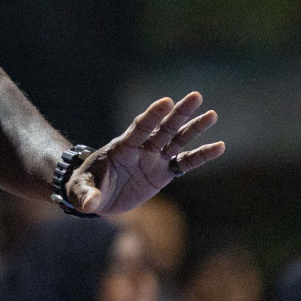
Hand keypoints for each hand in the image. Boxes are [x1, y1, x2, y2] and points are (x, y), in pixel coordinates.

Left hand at [66, 92, 222, 215]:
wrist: (95, 195)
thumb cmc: (84, 187)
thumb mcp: (80, 190)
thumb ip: (86, 195)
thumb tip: (90, 204)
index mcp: (122, 148)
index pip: (140, 128)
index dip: (152, 116)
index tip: (166, 101)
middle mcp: (141, 149)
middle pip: (163, 128)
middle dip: (179, 113)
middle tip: (196, 96)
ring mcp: (154, 160)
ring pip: (177, 141)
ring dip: (194, 129)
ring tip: (212, 115)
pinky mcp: (162, 173)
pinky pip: (185, 163)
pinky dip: (201, 156)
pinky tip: (219, 147)